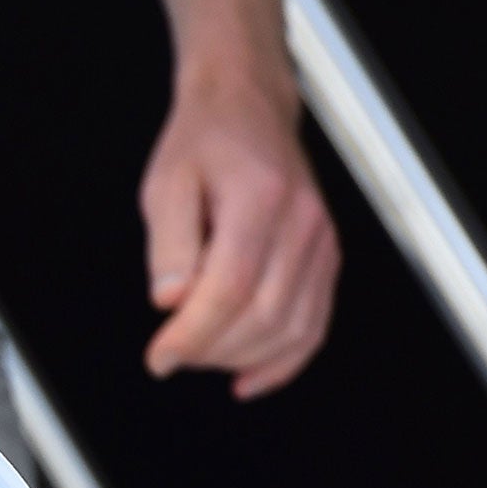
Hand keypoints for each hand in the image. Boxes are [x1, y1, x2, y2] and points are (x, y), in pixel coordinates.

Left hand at [138, 73, 340, 398]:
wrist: (246, 108)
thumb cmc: (203, 142)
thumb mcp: (165, 182)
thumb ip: (168, 243)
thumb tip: (171, 300)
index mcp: (259, 199)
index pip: (230, 288)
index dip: (193, 334)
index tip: (159, 357)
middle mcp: (301, 223)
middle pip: (262, 315)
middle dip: (211, 349)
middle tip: (171, 354)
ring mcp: (321, 241)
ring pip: (291, 328)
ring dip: (241, 358)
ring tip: (199, 356)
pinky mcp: (327, 258)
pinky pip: (314, 324)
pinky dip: (283, 361)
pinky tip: (248, 379)